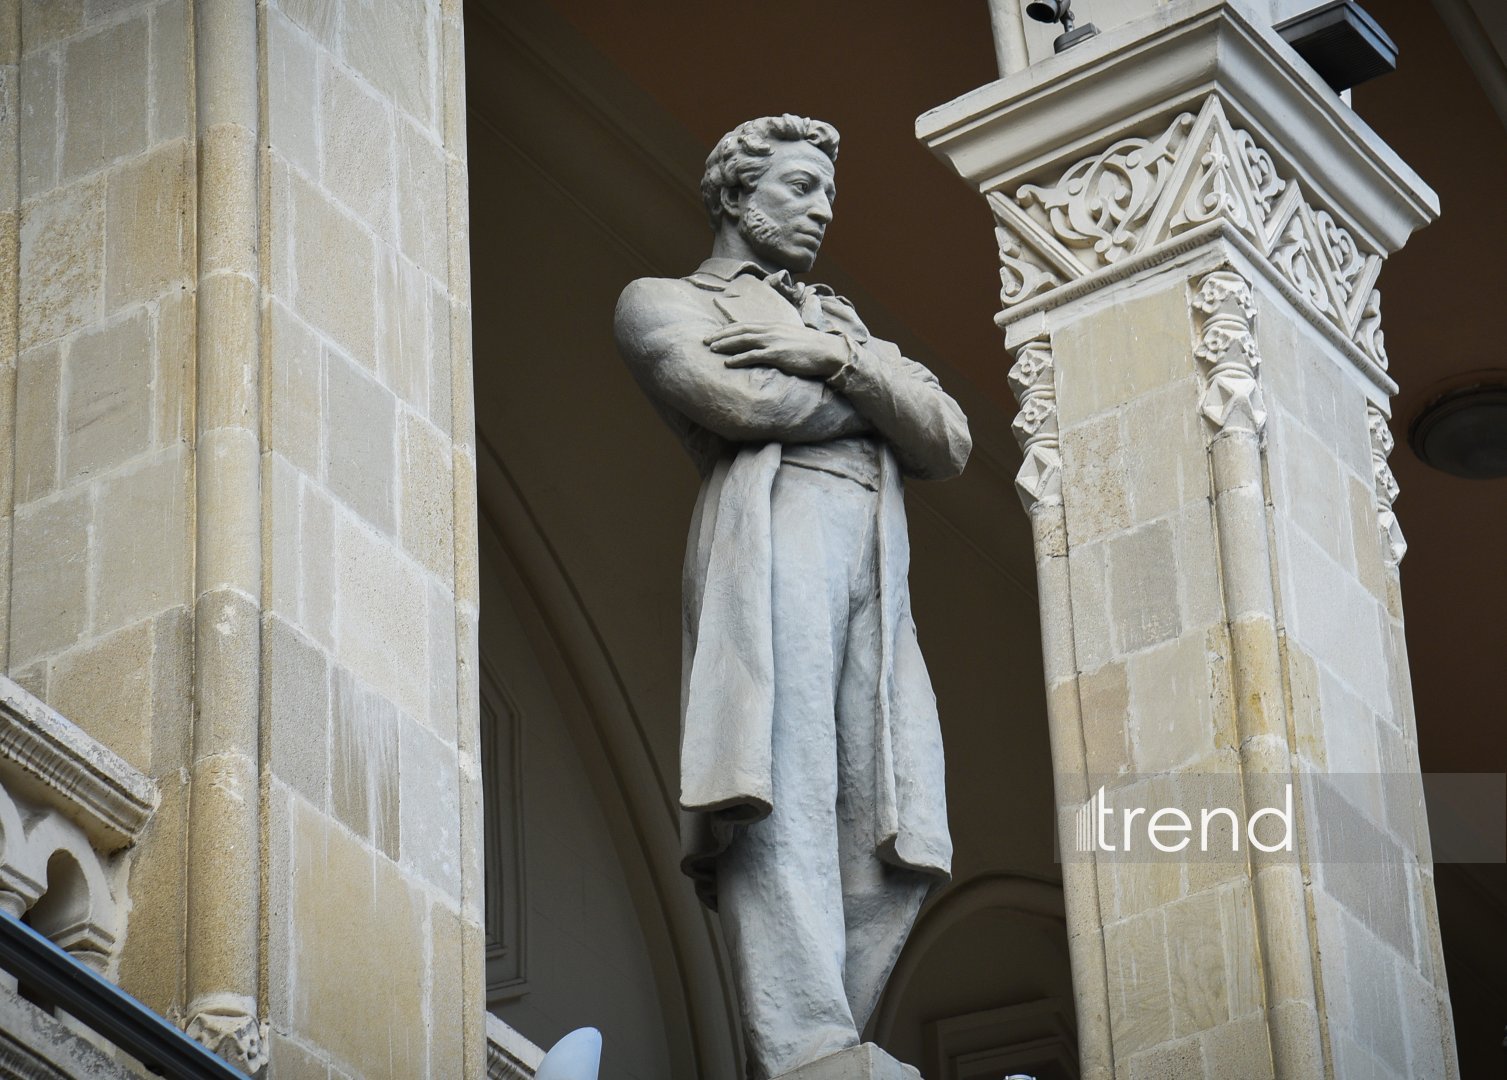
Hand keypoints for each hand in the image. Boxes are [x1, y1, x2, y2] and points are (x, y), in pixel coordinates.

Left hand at [704, 321, 848, 379]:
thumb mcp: (791, 339)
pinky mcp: (777, 354)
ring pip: (743, 341)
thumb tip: (767, 347)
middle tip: (704, 341)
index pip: (745, 325)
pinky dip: (739, 358)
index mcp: (773, 326)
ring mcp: (774, 341)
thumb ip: (777, 339)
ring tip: (711, 349)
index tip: (715, 334)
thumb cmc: (811, 348)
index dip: (728, 329)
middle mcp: (771, 330)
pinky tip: (728, 363)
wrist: (828, 352)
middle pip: (740, 331)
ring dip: (725, 345)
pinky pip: (753, 355)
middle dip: (720, 335)